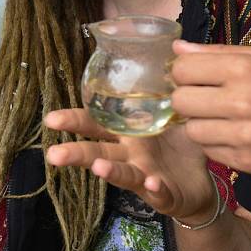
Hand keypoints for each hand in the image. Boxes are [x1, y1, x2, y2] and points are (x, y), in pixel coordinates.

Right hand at [44, 108, 214, 221]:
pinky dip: (154, 189)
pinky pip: (158, 192)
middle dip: (76, 153)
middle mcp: (131, 156)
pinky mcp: (164, 195)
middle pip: (99, 153)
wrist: (199, 184)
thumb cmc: (180, 147)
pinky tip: (152, 183)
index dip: (75, 121)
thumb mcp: (175, 117)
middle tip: (53, 154)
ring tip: (98, 167)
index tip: (51, 119)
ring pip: (123, 175)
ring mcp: (145, 176)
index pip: (97, 124)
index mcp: (129, 134)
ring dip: (110, 172)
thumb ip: (167, 93)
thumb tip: (172, 56)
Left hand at [171, 40, 250, 182]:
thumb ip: (220, 52)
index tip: (196, 78)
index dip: (184, 74)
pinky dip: (216, 143)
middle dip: (188, 99)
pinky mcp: (244, 161)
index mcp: (244, 69)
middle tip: (206, 99)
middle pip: (180, 101)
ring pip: (191, 129)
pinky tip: (235, 135)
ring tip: (222, 118)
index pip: (182, 70)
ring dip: (201, 123)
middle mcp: (240, 101)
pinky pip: (209, 150)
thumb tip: (178, 49)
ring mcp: (241, 135)